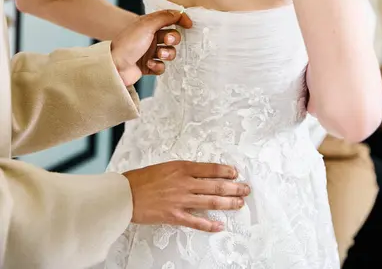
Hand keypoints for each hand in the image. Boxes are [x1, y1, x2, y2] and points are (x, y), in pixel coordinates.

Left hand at [111, 10, 191, 86]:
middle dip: (173, 39)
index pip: (169, 18)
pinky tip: (149, 65)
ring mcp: (149, 52)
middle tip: (166, 40)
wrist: (114, 66)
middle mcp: (150, 37)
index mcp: (149, 25)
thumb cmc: (127, 44)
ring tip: (158, 54)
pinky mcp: (148, 66)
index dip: (180, 20)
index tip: (188, 25)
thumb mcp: (146, 25)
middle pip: (172, 36)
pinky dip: (158, 66)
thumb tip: (179, 12)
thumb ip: (164, 17)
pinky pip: (162, 66)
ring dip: (167, 53)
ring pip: (169, 52)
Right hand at [123, 161, 249, 231]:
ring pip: (210, 202)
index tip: (236, 173)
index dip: (225, 171)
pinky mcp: (174, 216)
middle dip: (233, 188)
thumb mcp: (166, 166)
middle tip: (246, 189)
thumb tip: (201, 173)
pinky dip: (209, 225)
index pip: (210, 169)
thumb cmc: (143, 178)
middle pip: (215, 186)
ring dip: (227, 203)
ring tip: (239, 204)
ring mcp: (180, 200)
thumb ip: (184, 170)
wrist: (126, 194)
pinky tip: (220, 226)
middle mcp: (184, 183)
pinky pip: (196, 221)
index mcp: (182, 167)